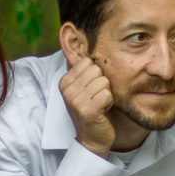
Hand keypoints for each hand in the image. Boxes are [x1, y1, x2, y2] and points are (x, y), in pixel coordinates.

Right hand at [58, 31, 117, 155]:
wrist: (93, 138)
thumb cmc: (92, 109)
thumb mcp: (84, 87)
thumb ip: (84, 68)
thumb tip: (79, 37)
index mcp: (64, 81)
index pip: (89, 62)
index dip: (96, 75)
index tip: (91, 90)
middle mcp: (66, 90)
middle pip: (97, 70)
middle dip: (103, 84)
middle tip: (97, 98)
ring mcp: (75, 101)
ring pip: (104, 82)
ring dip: (107, 94)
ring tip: (100, 104)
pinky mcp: (87, 111)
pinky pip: (107, 94)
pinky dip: (109, 102)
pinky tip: (103, 111)